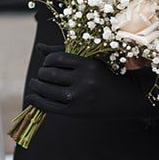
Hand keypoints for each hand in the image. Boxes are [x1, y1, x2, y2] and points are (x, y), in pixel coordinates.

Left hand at [24, 51, 151, 120]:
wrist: (127, 98)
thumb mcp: (89, 61)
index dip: (47, 61)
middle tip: (41, 75)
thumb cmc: (105, 76)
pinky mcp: (76, 112)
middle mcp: (84, 80)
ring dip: (36, 86)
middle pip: (48, 74)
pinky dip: (36, 101)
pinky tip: (31, 97)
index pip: (55, 58)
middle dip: (41, 74)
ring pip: (46, 89)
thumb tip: (39, 47)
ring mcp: (80, 97)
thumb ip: (64, 53)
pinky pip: (49, 106)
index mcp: (87, 64)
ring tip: (36, 84)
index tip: (48, 64)